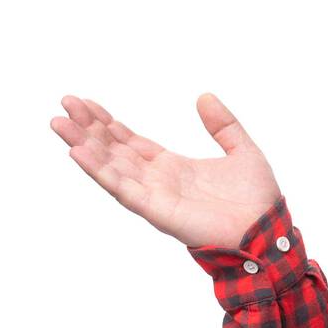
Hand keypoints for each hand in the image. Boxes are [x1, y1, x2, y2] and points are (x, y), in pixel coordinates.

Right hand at [51, 93, 282, 248]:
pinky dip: (100, 172)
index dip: (107, 123)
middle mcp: (157, 181)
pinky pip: (123, 190)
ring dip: (84, 146)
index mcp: (172, 167)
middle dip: (88, 129)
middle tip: (64, 104)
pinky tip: (79, 153)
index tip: (85, 103)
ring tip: (59, 124)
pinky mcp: (157, 211)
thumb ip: (223, 125)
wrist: (268, 230)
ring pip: (111, 168)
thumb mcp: (242, 150)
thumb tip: (204, 96)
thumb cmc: (257, 199)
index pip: (130, 142)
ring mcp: (154, 196)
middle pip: (113, 151)